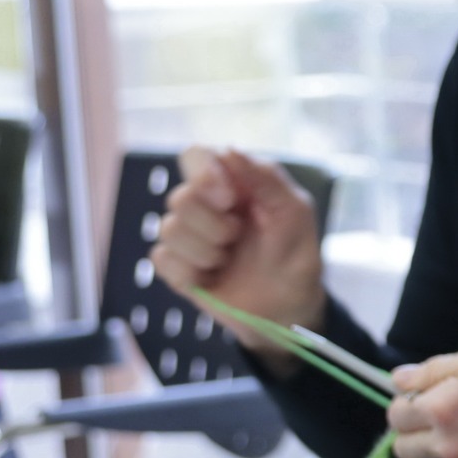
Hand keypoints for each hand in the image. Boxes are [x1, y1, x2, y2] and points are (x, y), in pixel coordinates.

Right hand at [151, 147, 326, 365]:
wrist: (288, 309)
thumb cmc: (296, 255)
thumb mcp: (295, 213)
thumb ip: (267, 178)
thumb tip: (229, 149)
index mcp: (232, 184)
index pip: (195, 156)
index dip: (203, 174)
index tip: (228, 199)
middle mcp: (205, 205)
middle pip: (179, 197)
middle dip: (212, 224)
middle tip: (236, 237)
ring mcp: (188, 236)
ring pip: (168, 228)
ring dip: (205, 250)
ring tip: (227, 259)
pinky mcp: (177, 267)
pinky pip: (162, 258)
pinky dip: (190, 271)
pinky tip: (211, 277)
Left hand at [387, 343, 457, 457]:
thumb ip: (435, 369)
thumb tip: (398, 378)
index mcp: (443, 408)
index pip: (395, 413)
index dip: (409, 399)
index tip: (428, 393)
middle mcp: (449, 446)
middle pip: (402, 448)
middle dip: (416, 430)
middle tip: (445, 412)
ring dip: (446, 444)